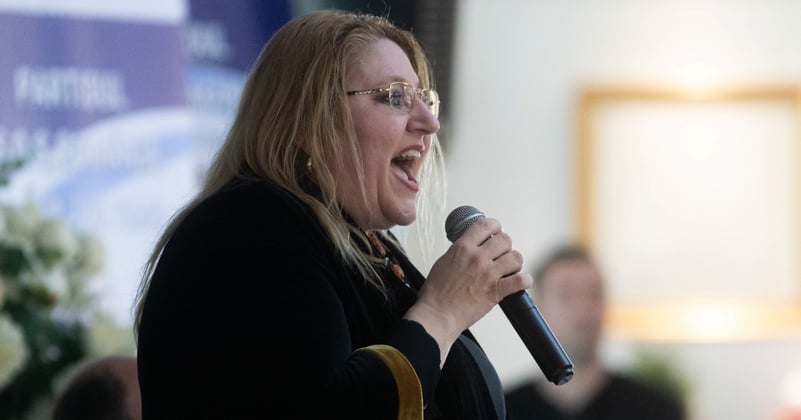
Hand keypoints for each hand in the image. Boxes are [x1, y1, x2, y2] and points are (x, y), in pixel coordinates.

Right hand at [404, 217, 532, 362]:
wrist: (437, 314)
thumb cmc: (436, 292)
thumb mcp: (444, 261)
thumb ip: (460, 251)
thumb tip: (471, 246)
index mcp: (462, 248)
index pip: (485, 225)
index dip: (495, 226)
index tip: (496, 231)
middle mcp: (477, 258)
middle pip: (505, 239)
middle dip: (505, 245)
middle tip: (502, 253)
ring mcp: (488, 274)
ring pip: (515, 257)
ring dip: (514, 262)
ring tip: (509, 268)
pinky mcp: (496, 291)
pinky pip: (520, 280)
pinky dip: (524, 280)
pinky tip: (520, 281)